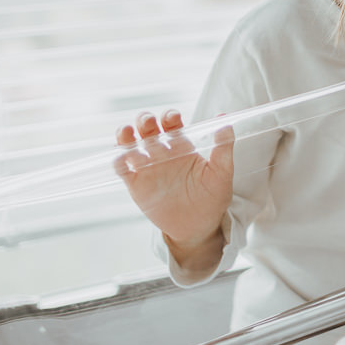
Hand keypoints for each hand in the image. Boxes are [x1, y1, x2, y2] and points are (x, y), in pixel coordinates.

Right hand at [112, 110, 234, 252]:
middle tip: (148, 122)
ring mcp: (148, 168)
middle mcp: (163, 153)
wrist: (199, 227)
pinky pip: (122, 169)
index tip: (173, 117)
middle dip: (145, 121)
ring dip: (126, 136)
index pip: (172, 124)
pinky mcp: (136, 185)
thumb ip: (223, 147)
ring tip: (126, 131)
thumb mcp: (222, 172)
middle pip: (148, 129)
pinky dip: (118, 161)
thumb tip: (225, 120)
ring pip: (131, 145)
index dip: (169, 116)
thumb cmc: (213, 198)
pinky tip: (121, 158)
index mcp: (183, 146)